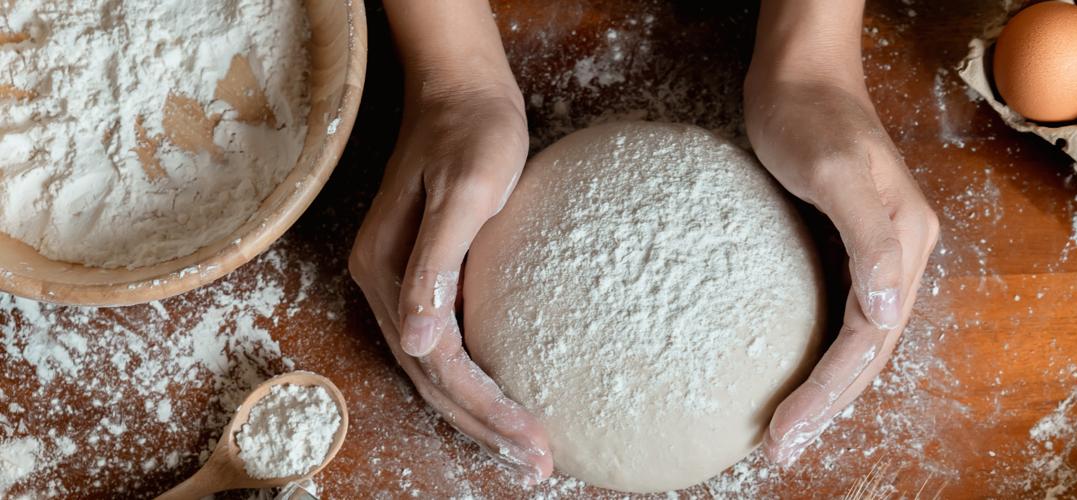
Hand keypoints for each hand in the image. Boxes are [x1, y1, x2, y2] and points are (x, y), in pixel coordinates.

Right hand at [348, 81, 551, 483]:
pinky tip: (505, 397)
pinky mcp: (426, 275)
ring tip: (526, 448)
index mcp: (386, 270)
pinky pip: (445, 344)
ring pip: (436, 370)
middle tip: (539, 464)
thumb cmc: (472, 133)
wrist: (462, 91)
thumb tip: (414, 341)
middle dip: (485, 427)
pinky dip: (475, 379)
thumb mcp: (464, 191)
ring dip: (480, 413)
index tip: (534, 442)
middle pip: (433, 379)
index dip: (485, 409)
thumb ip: (436, 263)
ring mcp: (400, 284)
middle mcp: (385, 286)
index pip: (438, 363)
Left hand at [745, 75, 939, 465]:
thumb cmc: (809, 113)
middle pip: (871, 350)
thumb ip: (869, 239)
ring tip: (791, 432)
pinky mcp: (850, 245)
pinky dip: (823, 355)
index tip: (787, 432)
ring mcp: (881, 251)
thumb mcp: (834, 171)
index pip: (870, 339)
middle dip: (829, 406)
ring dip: (829, 391)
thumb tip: (890, 311)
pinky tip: (799, 376)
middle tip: (783, 450)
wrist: (799, 70)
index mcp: (906, 241)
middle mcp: (903, 253)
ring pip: (861, 340)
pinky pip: (844, 316)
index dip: (830, 392)